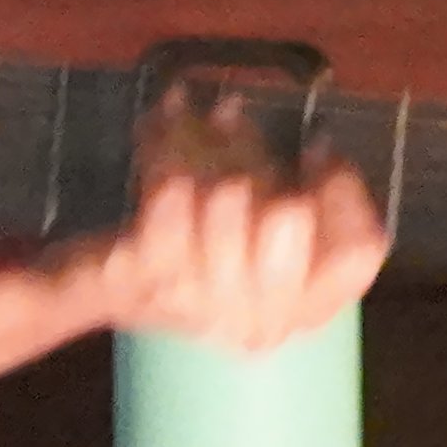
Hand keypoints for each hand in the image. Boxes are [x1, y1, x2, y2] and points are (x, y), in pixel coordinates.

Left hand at [73, 153, 387, 356]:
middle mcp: (259, 323)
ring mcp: (202, 304)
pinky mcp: (146, 275)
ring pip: (232, 194)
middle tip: (235, 129)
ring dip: (210, 145)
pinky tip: (160, 128)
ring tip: (190, 124)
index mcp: (301, 315)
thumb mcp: (257, 248)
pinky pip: (173, 193)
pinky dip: (167, 149)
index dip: (345, 191)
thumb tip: (320, 148)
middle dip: (263, 161)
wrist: (88, 287)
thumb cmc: (184, 257)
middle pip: (292, 213)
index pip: (359, 251)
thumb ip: (302, 211)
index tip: (317, 151)